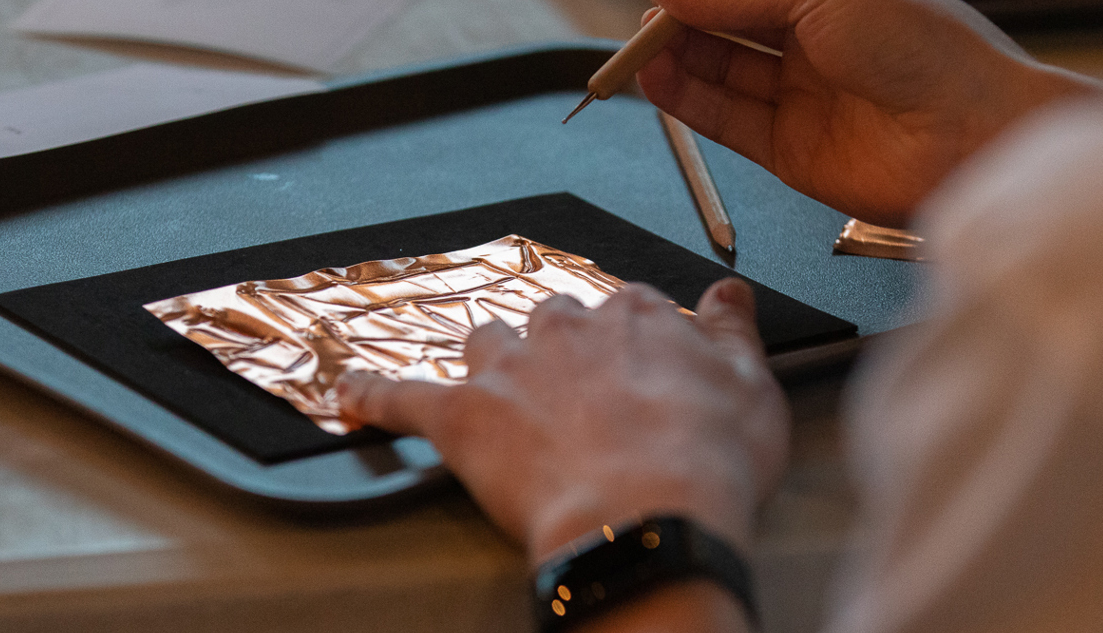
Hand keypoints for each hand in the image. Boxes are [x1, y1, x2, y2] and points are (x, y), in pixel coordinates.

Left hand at [335, 278, 789, 560]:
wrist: (646, 516)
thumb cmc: (707, 462)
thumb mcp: (754, 389)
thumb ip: (734, 333)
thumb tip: (728, 292)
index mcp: (636, 317)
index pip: (627, 309)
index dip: (631, 345)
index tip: (641, 372)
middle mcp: (567, 329)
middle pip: (551, 321)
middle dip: (559, 351)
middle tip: (577, 398)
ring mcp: (509, 370)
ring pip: (484, 343)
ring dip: (489, 363)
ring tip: (493, 390)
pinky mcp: (460, 417)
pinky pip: (401, 396)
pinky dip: (373, 394)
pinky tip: (349, 393)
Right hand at [637, 0, 1102, 225]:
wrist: (972, 134)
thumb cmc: (927, 50)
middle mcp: (818, 43)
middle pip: (730, 29)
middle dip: (682, 23)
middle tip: (641, 26)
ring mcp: (804, 97)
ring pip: (722, 74)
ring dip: (677, 62)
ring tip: (638, 54)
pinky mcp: (792, 151)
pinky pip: (728, 121)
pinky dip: (689, 102)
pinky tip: (658, 82)